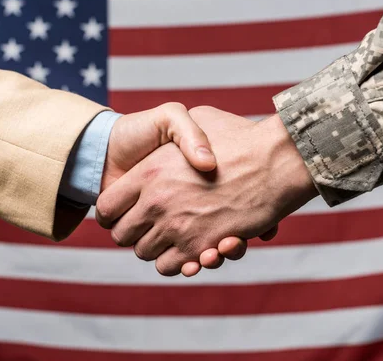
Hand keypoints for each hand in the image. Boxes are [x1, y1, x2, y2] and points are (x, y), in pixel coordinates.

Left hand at [96, 106, 317, 276]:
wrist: (276, 159)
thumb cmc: (236, 134)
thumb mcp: (196, 116)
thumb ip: (173, 132)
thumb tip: (158, 156)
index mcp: (148, 172)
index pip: (107, 207)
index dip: (110, 212)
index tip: (122, 212)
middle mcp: (156, 202)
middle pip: (121, 236)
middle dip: (131, 234)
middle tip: (146, 225)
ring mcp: (176, 227)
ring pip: (143, 254)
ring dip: (153, 248)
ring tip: (169, 235)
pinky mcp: (198, 247)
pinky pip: (170, 267)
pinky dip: (175, 263)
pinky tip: (187, 248)